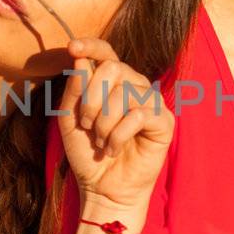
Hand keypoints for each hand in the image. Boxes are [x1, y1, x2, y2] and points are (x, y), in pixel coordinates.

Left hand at [58, 37, 173, 213]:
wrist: (101, 188)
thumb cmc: (87, 153)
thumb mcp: (70, 119)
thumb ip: (74, 90)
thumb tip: (81, 60)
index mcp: (112, 82)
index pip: (107, 53)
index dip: (92, 45)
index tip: (73, 48)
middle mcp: (134, 87)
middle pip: (113, 69)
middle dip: (92, 100)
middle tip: (87, 125)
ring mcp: (151, 103)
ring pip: (124, 93)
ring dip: (104, 122)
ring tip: (101, 141)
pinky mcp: (163, 122)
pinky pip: (138, 115)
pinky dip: (118, 135)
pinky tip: (113, 148)